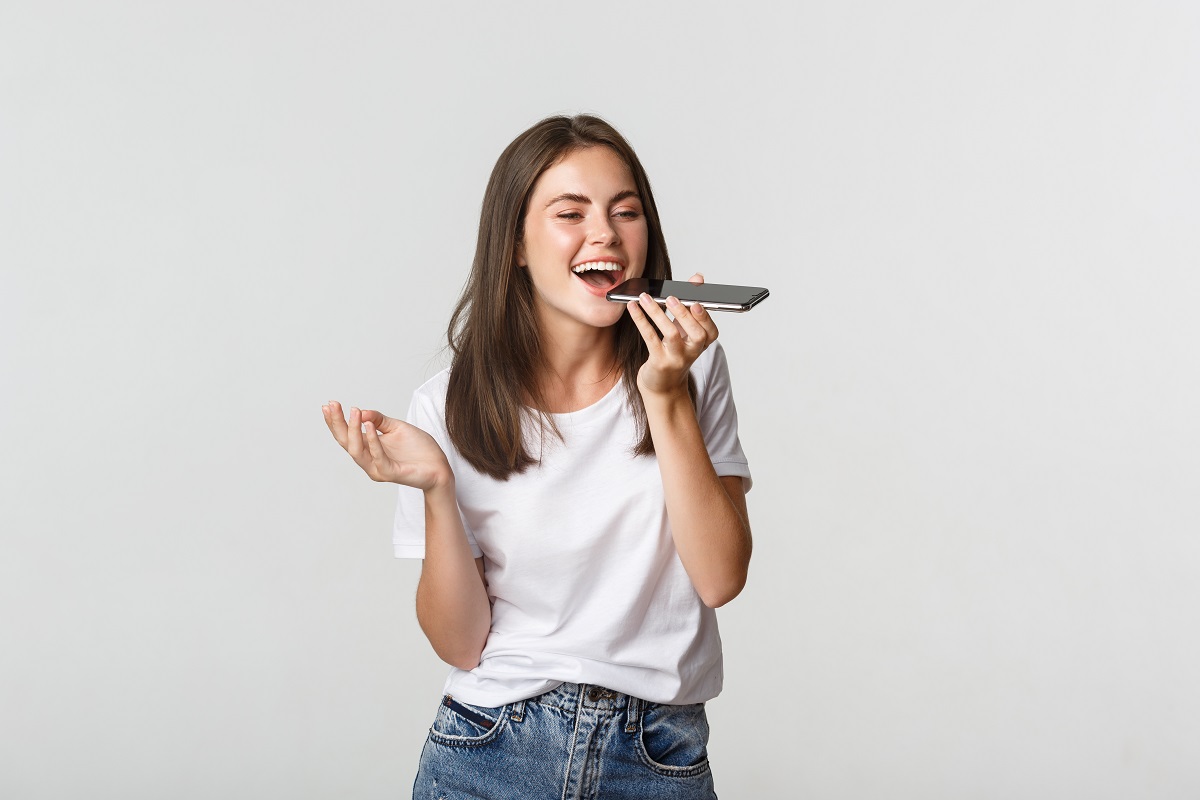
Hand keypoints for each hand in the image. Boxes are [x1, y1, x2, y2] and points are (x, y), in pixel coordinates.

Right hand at [322, 400, 451, 490]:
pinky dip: (372, 440)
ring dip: (353, 430)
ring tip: (354, 412)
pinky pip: (377, 457)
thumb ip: (379, 420)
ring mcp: (377, 468)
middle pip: (346, 442)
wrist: (439, 466)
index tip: (329, 404)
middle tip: (332, 405)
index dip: (336, 420)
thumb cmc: (419, 449)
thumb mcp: (397, 427)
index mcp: (369, 448)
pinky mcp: (390, 473)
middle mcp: (369, 460)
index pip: (346, 435)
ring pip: (357, 451)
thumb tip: (361, 411)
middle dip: (337, 423)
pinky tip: (369, 425)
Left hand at [626, 272, 718, 397]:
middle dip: (684, 314)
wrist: (663, 384)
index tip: (695, 301)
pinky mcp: (659, 362)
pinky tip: (633, 307)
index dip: (704, 316)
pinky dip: (641, 320)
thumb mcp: (685, 328)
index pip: (711, 330)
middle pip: (696, 333)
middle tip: (671, 298)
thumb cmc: (674, 350)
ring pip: (671, 334)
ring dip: (657, 313)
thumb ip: (690, 303)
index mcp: (704, 342)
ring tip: (645, 297)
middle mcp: (693, 352)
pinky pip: (650, 338)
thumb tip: (697, 278)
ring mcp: (677, 358)